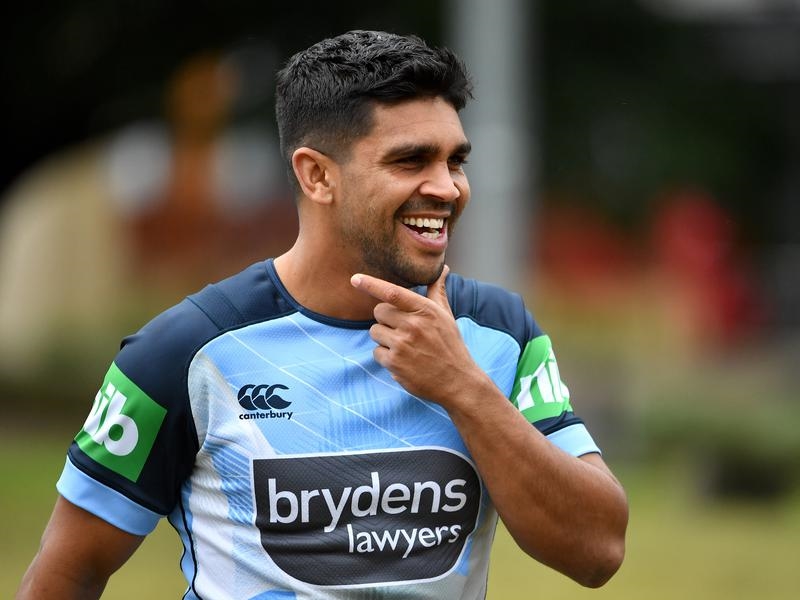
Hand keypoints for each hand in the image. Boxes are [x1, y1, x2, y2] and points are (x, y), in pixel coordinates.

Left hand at [350, 265, 479, 404]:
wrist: (457, 381)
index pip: (392, 293)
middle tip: (403, 330)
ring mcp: (403, 345)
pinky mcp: (394, 363)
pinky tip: (403, 361)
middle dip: (385, 319)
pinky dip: (386, 357)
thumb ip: (437, 291)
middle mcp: (413, 325)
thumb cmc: (450, 344)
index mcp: (425, 310)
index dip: (371, 284)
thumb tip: (443, 268)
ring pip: (375, 332)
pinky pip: (376, 352)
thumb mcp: (446, 315)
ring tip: (405, 346)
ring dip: (384, 339)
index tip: (355, 278)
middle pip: (379, 311)